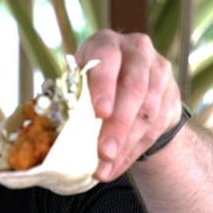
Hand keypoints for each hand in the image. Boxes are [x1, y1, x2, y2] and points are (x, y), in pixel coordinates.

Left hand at [75, 30, 182, 180]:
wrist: (130, 89)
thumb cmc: (90, 86)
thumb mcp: (77, 84)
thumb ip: (67, 99)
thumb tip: (41, 129)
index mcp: (106, 44)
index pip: (108, 58)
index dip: (104, 86)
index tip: (100, 113)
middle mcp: (137, 51)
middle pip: (134, 88)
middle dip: (118, 125)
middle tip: (103, 153)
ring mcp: (159, 72)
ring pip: (148, 111)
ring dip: (125, 145)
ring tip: (105, 168)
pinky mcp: (171, 95)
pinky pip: (155, 128)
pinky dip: (132, 152)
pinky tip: (114, 167)